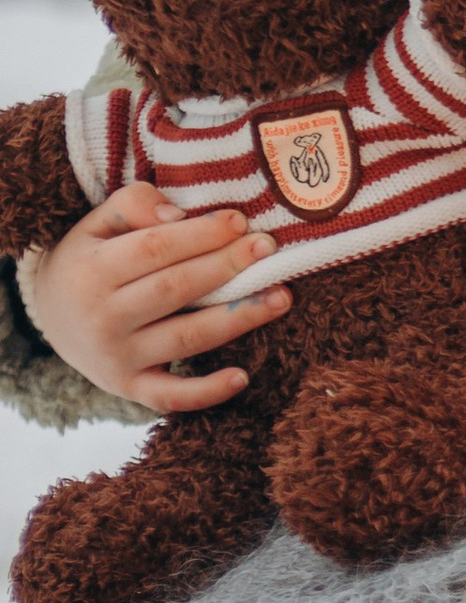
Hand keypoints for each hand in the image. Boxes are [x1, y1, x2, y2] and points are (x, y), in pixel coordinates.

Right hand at [20, 189, 288, 410]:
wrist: (48, 315)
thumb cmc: (87, 260)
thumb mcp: (95, 224)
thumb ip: (133, 206)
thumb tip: (180, 215)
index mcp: (91, 271)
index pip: (154, 249)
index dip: (200, 235)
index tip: (240, 222)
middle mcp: (102, 318)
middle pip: (176, 289)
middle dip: (226, 267)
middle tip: (268, 249)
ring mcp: (117, 357)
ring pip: (186, 337)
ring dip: (237, 318)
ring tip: (281, 297)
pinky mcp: (130, 387)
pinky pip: (171, 396)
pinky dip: (206, 392)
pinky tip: (242, 377)